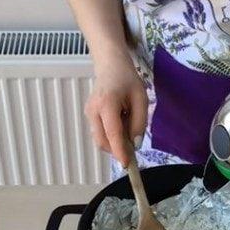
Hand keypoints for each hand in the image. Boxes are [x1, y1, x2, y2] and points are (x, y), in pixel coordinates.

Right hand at [85, 48, 147, 166]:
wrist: (110, 65)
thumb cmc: (128, 79)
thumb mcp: (141, 99)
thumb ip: (139, 123)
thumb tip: (135, 145)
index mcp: (107, 104)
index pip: (112, 134)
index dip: (120, 151)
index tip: (127, 164)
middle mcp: (93, 110)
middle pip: (103, 141)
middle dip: (117, 149)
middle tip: (133, 144)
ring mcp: (88, 113)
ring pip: (100, 139)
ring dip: (114, 142)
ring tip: (127, 124)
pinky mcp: (88, 115)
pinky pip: (100, 133)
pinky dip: (111, 135)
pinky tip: (120, 121)